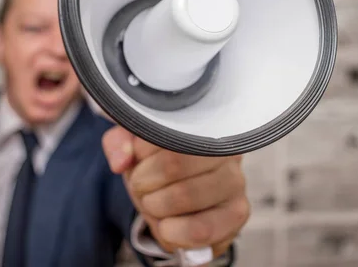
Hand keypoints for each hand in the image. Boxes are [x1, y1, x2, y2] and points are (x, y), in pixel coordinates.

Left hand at [102, 125, 249, 257]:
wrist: (177, 193)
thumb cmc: (158, 164)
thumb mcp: (134, 147)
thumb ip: (120, 143)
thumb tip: (122, 161)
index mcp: (203, 125)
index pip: (166, 135)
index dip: (141, 154)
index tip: (137, 160)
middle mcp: (227, 150)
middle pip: (173, 166)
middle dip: (144, 183)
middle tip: (142, 188)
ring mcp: (237, 183)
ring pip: (186, 197)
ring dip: (155, 207)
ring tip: (154, 205)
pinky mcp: (237, 214)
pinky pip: (202, 230)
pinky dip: (174, 233)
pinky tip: (168, 226)